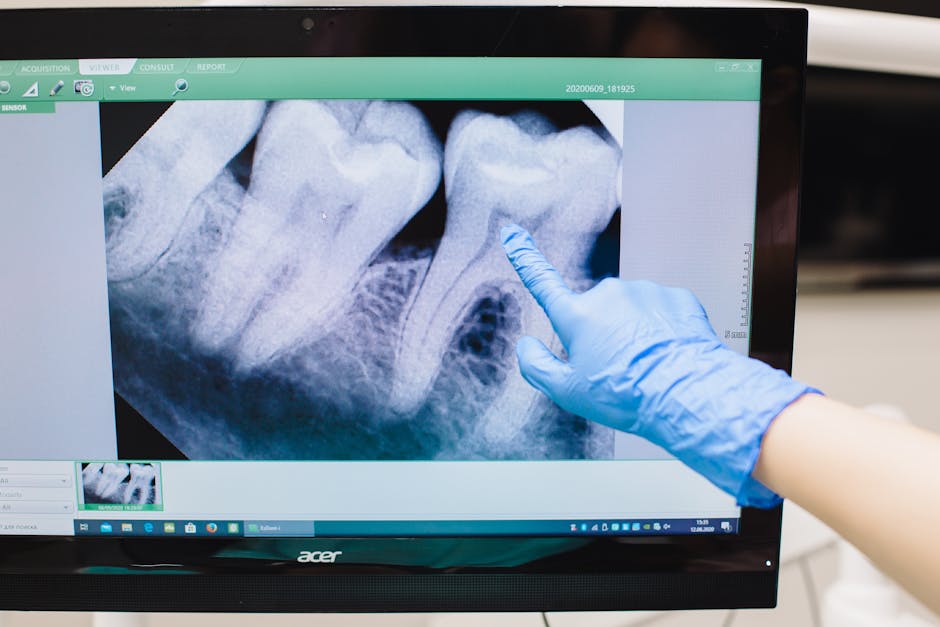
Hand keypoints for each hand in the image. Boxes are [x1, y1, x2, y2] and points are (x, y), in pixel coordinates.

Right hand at [501, 224, 817, 506]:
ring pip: (632, 312)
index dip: (524, 257)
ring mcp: (645, 292)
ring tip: (649, 367)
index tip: (512, 233)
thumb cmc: (624, 396)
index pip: (542, 281)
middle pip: (597, 313)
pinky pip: (663, 312)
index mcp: (577, 316)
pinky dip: (664, 331)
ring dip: (636, 332)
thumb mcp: (568, 392)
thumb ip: (537, 367)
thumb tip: (525, 344)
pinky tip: (671, 356)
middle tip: (619, 370)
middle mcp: (608, 294)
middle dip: (604, 334)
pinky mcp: (678, 297)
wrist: (687, 394)